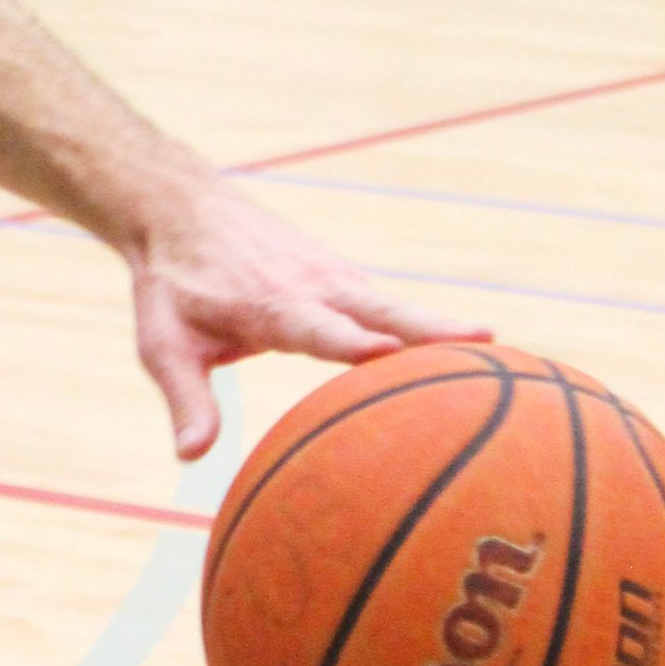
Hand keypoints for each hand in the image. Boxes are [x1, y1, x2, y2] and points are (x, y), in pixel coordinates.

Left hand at [126, 171, 489, 462]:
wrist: (180, 208)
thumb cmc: (171, 284)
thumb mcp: (162, 344)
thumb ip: (185, 397)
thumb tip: (189, 456)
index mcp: (267, 304)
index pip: (315, 326)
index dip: (349, 340)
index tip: (386, 352)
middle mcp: (310, 285)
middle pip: (378, 309)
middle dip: (427, 327)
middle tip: (484, 341)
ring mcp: (332, 277)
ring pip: (394, 305)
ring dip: (442, 326)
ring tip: (502, 351)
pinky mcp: (342, 278)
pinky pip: (390, 305)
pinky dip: (429, 324)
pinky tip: (473, 351)